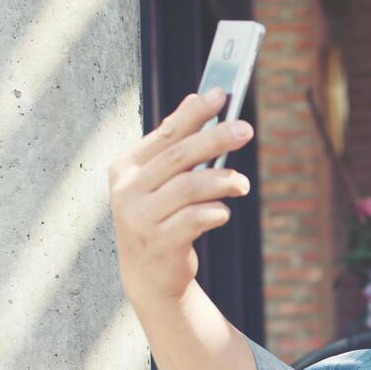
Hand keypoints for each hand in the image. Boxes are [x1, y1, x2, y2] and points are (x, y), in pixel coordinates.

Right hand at [108, 89, 253, 306]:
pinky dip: (216, 212)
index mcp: (125, 168)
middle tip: (245, 130)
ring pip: (189, 187)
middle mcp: (127, 191)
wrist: (149, 276)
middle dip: (215, 139)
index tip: (221, 93)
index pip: (165, 134)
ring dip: (223, 181)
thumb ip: (176, 143)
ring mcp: (139, 218)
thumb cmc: (160, 219)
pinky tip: (223, 212)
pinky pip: (196, 218)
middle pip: (179, 157)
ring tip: (243, 184)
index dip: (194, 113)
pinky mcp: (158, 242)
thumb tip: (198, 99)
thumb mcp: (160, 181)